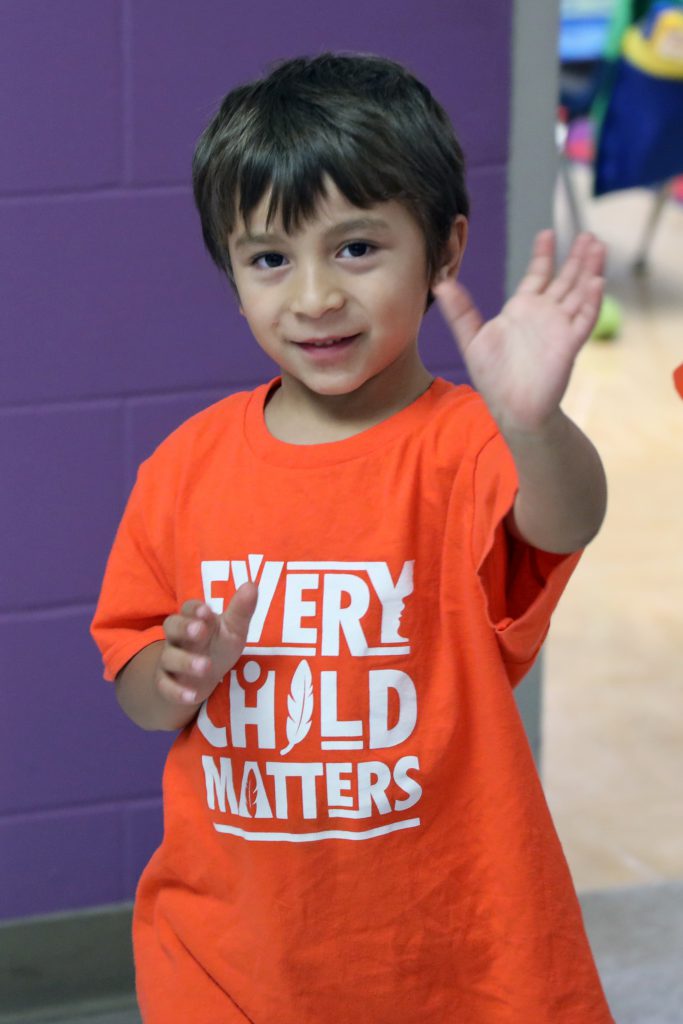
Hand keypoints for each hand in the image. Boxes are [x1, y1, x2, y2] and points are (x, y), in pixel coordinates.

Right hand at [155, 582, 257, 706]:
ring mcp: (170, 660)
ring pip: (169, 657)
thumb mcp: (233, 629)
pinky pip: (166, 686)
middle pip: (171, 626)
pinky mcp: (166, 683)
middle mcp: (177, 638)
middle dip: (185, 628)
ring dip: (186, 662)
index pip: (188, 608)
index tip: (208, 611)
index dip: (196, 609)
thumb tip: (251, 585)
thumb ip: (241, 609)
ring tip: (205, 666)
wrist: (201, 678)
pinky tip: (192, 696)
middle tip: (200, 631)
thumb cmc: (218, 646)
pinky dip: (177, 692)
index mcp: (193, 620)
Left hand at [433, 231, 604, 432]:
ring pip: (580, 292)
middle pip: (566, 278)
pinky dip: (592, 301)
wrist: (511, 408)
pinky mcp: (569, 345)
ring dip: (589, 269)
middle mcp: (544, 315)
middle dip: (577, 256)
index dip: (544, 254)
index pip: (538, 275)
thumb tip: (440, 283)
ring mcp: (559, 328)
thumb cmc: (493, 378)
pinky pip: (584, 319)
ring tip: (598, 246)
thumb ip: (459, 311)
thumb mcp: (471, 339)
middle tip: (587, 234)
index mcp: (522, 309)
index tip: (546, 233)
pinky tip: (596, 282)